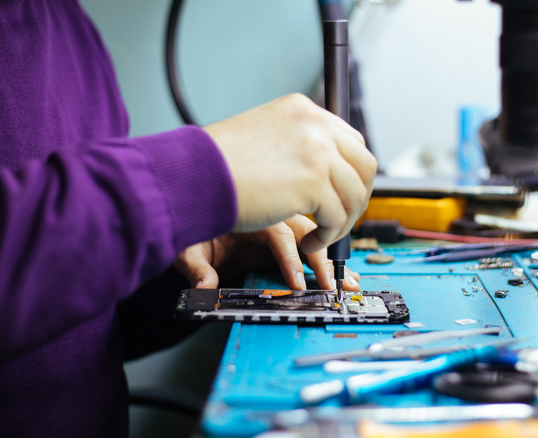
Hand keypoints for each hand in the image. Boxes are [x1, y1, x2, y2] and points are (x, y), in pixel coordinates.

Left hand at [174, 215, 360, 290]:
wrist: (193, 212)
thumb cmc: (193, 229)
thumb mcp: (189, 247)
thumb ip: (197, 268)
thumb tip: (204, 288)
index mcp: (250, 212)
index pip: (277, 234)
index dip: (289, 259)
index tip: (297, 283)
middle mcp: (271, 213)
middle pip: (305, 231)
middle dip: (322, 259)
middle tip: (333, 284)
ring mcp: (282, 221)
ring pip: (315, 233)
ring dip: (332, 257)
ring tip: (348, 280)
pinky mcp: (287, 233)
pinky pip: (314, 240)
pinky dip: (330, 254)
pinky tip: (344, 271)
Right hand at [203, 93, 376, 253]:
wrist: (192, 176)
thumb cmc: (216, 164)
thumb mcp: (263, 138)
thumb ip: (296, 147)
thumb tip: (324, 170)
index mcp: (302, 110)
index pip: (350, 141)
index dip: (352, 174)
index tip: (343, 196)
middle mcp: (314, 125)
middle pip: (364, 165)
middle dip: (358, 198)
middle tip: (341, 220)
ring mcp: (317, 152)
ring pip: (355, 194)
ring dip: (343, 222)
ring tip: (321, 237)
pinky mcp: (314, 183)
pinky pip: (338, 217)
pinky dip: (328, 236)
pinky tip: (310, 244)